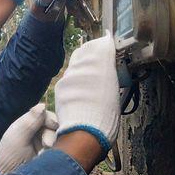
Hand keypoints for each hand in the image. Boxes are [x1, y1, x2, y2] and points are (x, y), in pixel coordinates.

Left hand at [0, 103, 58, 174]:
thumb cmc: (9, 156)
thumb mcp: (18, 137)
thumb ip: (30, 121)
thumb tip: (43, 105)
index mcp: (28, 125)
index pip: (45, 115)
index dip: (50, 119)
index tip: (52, 125)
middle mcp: (38, 133)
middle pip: (54, 127)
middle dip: (52, 134)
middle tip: (47, 145)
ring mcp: (45, 146)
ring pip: (58, 139)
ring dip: (55, 145)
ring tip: (45, 154)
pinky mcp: (50, 157)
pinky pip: (60, 150)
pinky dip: (57, 153)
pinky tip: (50, 157)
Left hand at [54, 33, 119, 158]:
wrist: (84, 130)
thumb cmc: (107, 113)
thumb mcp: (114, 89)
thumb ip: (109, 74)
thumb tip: (107, 67)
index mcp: (101, 63)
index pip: (101, 44)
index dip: (104, 44)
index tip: (107, 45)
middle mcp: (83, 64)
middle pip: (85, 51)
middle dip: (91, 53)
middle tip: (98, 60)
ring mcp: (69, 74)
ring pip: (75, 65)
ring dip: (82, 68)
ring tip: (89, 78)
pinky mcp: (60, 85)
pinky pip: (68, 78)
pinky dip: (74, 81)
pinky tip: (79, 90)